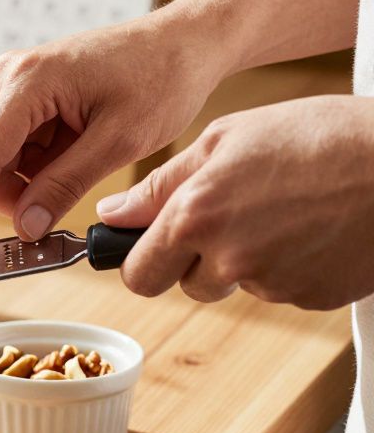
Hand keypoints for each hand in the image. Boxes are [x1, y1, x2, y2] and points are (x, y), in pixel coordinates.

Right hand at [0, 14, 228, 257]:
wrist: (184, 43)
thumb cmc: (162, 77)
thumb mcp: (119, 141)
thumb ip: (64, 186)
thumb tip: (25, 227)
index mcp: (28, 81)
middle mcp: (9, 78)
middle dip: (4, 199)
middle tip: (43, 224)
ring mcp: (14, 85)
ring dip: (22, 184)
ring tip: (76, 176)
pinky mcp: (25, 95)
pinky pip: (12, 148)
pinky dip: (34, 170)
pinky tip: (71, 163)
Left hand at [99, 95, 373, 309]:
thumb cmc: (319, 135)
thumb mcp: (228, 138)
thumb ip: (162, 184)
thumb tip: (112, 215)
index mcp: (195, 217)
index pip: (137, 274)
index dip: (140, 261)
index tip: (152, 246)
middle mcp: (228, 258)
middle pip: (183, 286)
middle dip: (191, 262)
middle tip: (228, 218)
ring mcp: (272, 283)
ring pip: (234, 285)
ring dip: (244, 260)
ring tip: (282, 210)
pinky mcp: (310, 297)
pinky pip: (280, 289)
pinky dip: (288, 266)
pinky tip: (313, 227)